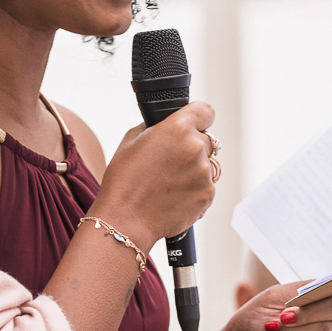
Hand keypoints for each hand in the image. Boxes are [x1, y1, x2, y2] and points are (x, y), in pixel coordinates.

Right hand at [92, 103, 215, 253]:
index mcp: (178, 129)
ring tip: (168, 182)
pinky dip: (193, 189)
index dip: (199, 117)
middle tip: (170, 161)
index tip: (194, 123)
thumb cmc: (124, 181)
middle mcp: (196, 148)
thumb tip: (165, 125)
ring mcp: (204, 173)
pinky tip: (172, 195)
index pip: (205, 111)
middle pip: (205, 140)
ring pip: (206, 165)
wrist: (126, 219)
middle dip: (191, 147)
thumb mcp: (131, 140)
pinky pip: (205, 186)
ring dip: (193, 170)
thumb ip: (155, 127)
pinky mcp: (207, 195)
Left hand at [197, 276, 331, 330]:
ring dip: (296, 328)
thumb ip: (299, 291)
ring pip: (325, 328)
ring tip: (274, 329)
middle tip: (286, 314)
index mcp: (309, 294)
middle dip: (311, 311)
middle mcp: (318, 313)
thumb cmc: (251, 319)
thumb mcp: (271, 297)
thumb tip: (324, 287)